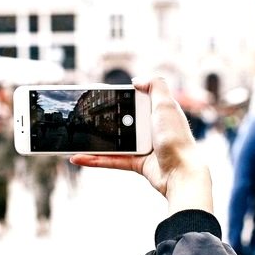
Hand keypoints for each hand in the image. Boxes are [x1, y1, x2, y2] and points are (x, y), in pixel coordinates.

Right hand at [71, 77, 211, 214]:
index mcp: (156, 112)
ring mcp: (143, 147)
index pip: (133, 101)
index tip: (96, 95)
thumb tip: (136, 81)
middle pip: (119, 121)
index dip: (115, 98)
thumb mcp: (167, 105)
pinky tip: (78, 158)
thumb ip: (155, 86)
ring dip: (91, 143)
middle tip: (79, 116)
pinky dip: (94, 160)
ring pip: (111, 142)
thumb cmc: (176, 138)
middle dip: (99, 120)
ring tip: (73, 139)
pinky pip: (111, 160)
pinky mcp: (137, 164)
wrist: (182, 173)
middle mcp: (150, 128)